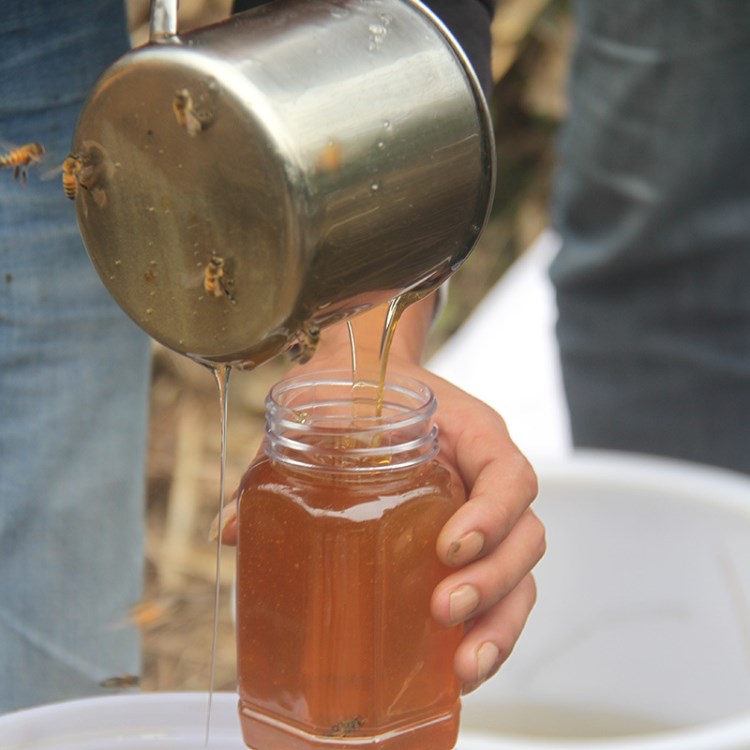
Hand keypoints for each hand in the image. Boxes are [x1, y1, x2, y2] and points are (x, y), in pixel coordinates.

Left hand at [212, 299, 544, 692]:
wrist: (375, 377)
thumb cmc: (361, 388)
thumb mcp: (324, 404)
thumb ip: (280, 456)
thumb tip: (228, 529)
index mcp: (472, 436)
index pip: (508, 475)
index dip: (492, 514)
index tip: (449, 544)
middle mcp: (486, 479)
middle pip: (525, 537)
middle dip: (493, 581)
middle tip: (443, 608)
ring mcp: (484, 517)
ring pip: (520, 575)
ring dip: (498, 623)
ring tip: (463, 666)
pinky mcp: (469, 551)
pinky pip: (497, 595)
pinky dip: (486, 633)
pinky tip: (454, 669)